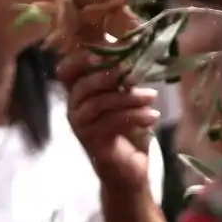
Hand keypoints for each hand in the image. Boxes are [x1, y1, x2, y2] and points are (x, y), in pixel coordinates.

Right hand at [57, 50, 159, 192]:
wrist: (130, 169)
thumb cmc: (128, 130)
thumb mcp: (126, 100)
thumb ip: (123, 80)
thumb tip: (135, 54)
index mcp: (78, 94)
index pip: (68, 72)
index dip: (80, 60)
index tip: (102, 52)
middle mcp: (73, 108)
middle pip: (84, 85)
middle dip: (110, 76)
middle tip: (134, 73)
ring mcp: (79, 126)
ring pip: (99, 104)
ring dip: (128, 98)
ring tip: (152, 97)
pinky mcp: (90, 142)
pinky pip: (110, 123)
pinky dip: (134, 117)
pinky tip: (153, 116)